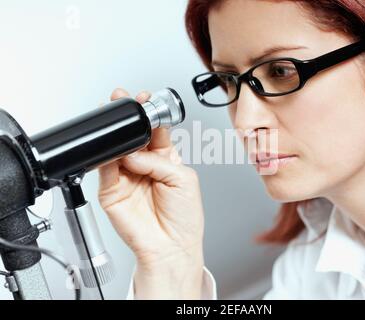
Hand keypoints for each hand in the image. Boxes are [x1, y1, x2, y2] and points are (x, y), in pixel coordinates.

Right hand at [98, 88, 204, 298]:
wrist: (171, 246)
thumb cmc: (184, 217)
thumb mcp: (183, 179)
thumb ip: (159, 160)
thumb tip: (133, 152)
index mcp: (165, 160)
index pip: (154, 131)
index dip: (149, 115)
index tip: (145, 100)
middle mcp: (145, 166)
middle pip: (133, 135)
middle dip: (129, 117)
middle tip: (125, 100)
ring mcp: (126, 177)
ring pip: (117, 148)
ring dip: (116, 133)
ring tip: (119, 120)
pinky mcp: (111, 190)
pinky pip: (105, 168)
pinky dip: (107, 156)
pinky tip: (114, 149)